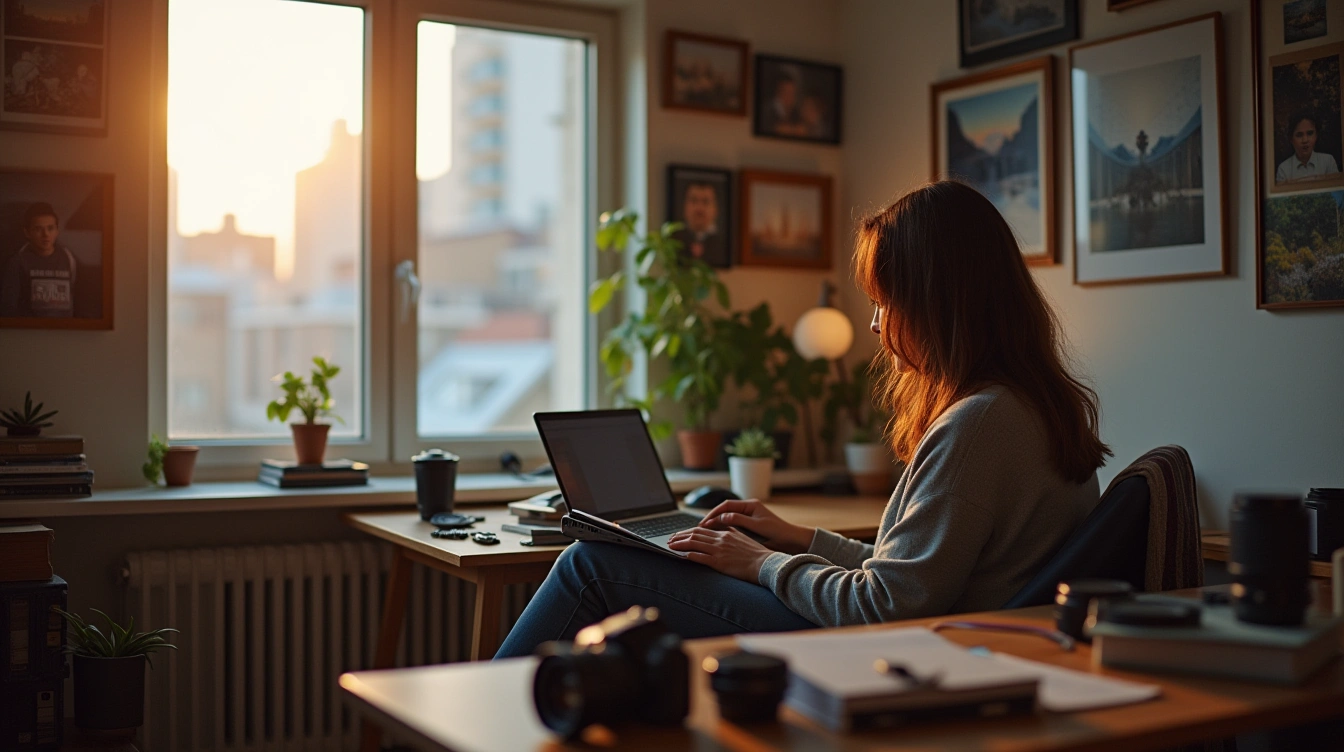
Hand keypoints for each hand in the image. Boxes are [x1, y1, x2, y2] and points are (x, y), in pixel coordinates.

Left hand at [667, 527, 772, 582]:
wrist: (765, 564)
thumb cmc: (757, 554)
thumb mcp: (744, 538)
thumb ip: (733, 532)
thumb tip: (726, 528)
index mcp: (726, 534)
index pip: (702, 529)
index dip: (688, 531)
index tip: (679, 534)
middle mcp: (720, 540)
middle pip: (695, 534)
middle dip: (680, 536)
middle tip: (670, 539)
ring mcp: (719, 551)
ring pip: (694, 544)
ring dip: (680, 544)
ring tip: (670, 546)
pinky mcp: (719, 562)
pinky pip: (700, 557)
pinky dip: (688, 555)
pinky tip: (681, 556)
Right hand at [696, 499, 813, 553]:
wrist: (791, 540)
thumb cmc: (777, 531)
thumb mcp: (758, 526)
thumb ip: (740, 520)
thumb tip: (722, 517)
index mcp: (750, 505)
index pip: (726, 506)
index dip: (713, 513)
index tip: (704, 523)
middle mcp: (748, 509)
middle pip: (724, 510)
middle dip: (711, 518)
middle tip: (699, 528)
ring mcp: (748, 517)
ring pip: (727, 518)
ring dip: (715, 524)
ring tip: (704, 533)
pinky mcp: (749, 526)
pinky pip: (732, 525)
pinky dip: (723, 529)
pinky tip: (716, 537)